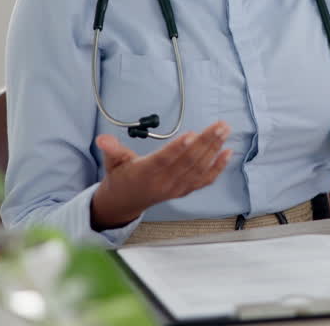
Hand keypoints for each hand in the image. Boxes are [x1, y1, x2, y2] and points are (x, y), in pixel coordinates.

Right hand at [90, 121, 232, 230]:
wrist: (125, 203)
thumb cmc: (120, 178)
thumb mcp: (112, 163)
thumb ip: (111, 150)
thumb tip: (101, 138)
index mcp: (146, 174)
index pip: (164, 160)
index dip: (177, 148)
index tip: (191, 134)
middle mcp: (164, 183)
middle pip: (188, 162)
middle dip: (206, 142)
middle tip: (220, 125)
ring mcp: (177, 188)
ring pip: (199, 168)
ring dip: (214, 149)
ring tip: (225, 131)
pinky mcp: (184, 190)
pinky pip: (204, 180)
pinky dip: (217, 167)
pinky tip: (228, 152)